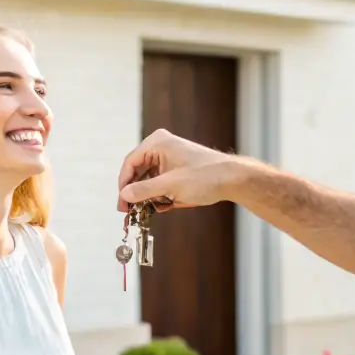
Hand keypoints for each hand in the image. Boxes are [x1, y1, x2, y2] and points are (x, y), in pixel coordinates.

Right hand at [117, 129, 235, 212]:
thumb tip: (124, 195)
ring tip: (147, 211)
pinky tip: (163, 206)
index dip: (123, 184)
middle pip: (137, 171)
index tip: (122, 203)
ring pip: (148, 179)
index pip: (130, 163)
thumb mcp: (171, 185)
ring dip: (147, 195)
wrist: (232, 180)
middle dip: (135, 192)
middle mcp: (160, 147)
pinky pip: (159, 182)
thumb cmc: (205, 176)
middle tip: (130, 212)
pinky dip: (158, 195)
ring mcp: (168, 158)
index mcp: (157, 143)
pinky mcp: (175, 169)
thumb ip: (145, 190)